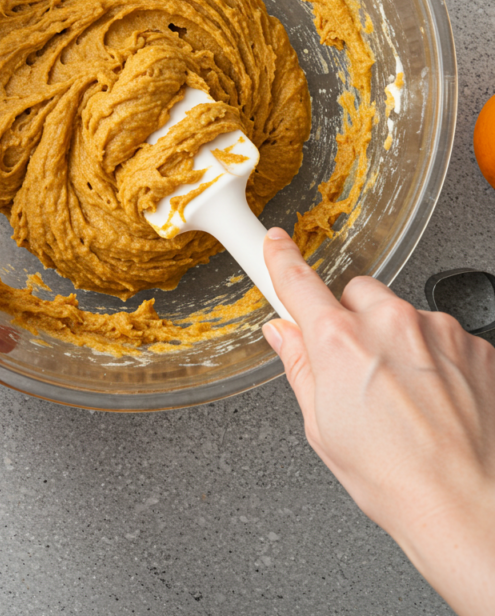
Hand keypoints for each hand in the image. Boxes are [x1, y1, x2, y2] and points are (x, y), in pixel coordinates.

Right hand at [262, 228, 494, 615]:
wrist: (465, 505)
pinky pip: (440, 333)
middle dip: (352, 319)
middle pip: (357, 294)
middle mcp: (388, 322)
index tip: (275, 243)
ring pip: (402, 312)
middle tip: (357, 366)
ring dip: (397, 338)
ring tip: (405, 395)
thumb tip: (284, 336)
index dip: (281, 258)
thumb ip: (299, 367)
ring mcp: (435, 328)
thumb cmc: (394, 478)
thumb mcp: (321, 428)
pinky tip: (434, 397)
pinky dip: (434, 356)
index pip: (299, 282)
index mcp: (339, 342)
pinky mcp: (472, 342)